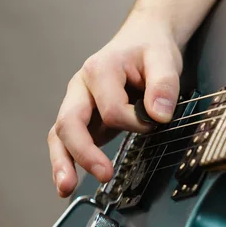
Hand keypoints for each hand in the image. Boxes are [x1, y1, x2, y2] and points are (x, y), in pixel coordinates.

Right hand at [48, 9, 182, 197]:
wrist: (143, 38)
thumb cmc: (151, 48)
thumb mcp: (164, 59)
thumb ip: (163, 85)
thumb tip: (158, 115)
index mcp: (100, 69)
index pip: (112, 109)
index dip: (135, 123)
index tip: (155, 123)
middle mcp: (81, 86)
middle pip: (70, 122)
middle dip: (82, 152)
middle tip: (103, 175)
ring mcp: (79, 102)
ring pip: (61, 134)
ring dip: (62, 162)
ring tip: (65, 188)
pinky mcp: (85, 116)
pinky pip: (69, 139)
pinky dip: (69, 160)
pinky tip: (69, 179)